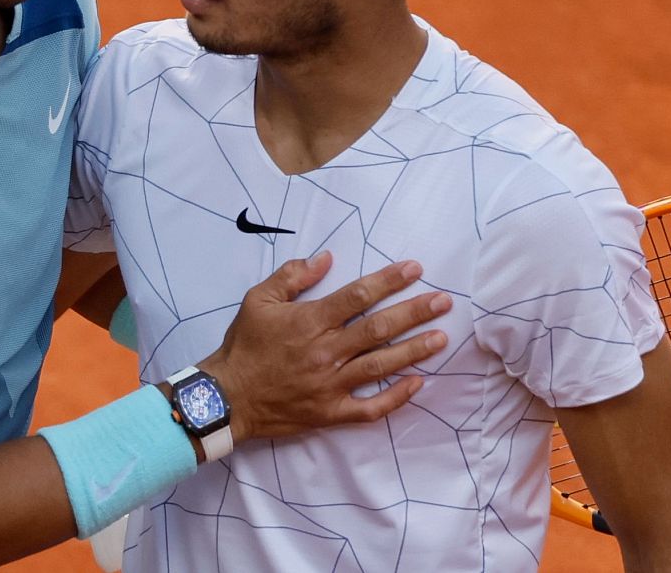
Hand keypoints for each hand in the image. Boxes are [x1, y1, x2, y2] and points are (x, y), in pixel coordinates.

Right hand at [199, 252, 449, 441]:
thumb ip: (292, 276)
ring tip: (441, 338)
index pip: (358, 296)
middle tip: (443, 301)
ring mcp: (331, 384)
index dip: (389, 281)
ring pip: (382, 365)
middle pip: (379, 329)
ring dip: (415, 350)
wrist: (227, 397)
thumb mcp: (258, 300)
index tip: (415, 269)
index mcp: (310, 321)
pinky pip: (370, 408)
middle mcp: (326, 351)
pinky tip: (418, 383)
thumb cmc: (243, 346)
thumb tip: (325, 258)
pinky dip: (396, 398)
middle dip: (415, 312)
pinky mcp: (330, 412)